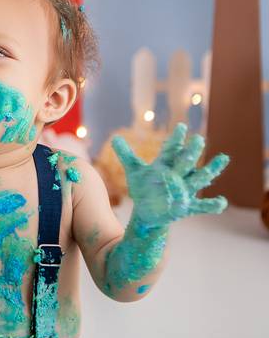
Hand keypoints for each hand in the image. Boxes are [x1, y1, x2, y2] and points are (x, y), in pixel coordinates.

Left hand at [111, 123, 228, 227]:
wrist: (150, 211)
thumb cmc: (144, 188)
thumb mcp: (134, 172)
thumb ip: (126, 154)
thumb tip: (114, 138)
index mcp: (165, 166)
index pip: (171, 150)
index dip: (175, 140)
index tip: (181, 127)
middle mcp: (177, 176)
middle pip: (185, 162)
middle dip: (191, 152)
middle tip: (198, 139)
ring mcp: (184, 190)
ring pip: (199, 178)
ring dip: (211, 170)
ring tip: (223, 158)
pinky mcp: (187, 206)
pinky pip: (202, 206)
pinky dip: (212, 205)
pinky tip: (222, 202)